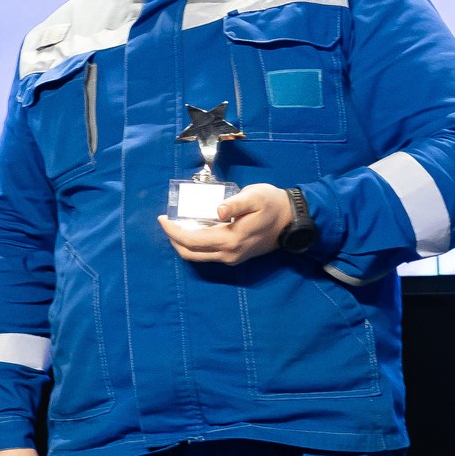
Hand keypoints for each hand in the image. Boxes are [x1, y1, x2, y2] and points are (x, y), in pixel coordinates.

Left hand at [159, 181, 291, 267]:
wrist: (292, 220)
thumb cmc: (272, 204)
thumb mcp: (255, 197)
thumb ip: (235, 203)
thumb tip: (217, 210)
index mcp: (230, 239)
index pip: (191, 239)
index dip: (172, 230)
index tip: (162, 218)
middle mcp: (229, 254)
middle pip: (190, 253)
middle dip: (173, 238)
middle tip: (165, 222)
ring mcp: (233, 258)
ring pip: (198, 257)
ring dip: (183, 244)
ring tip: (176, 226)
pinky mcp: (236, 258)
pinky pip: (208, 255)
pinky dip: (195, 246)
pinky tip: (194, 231)